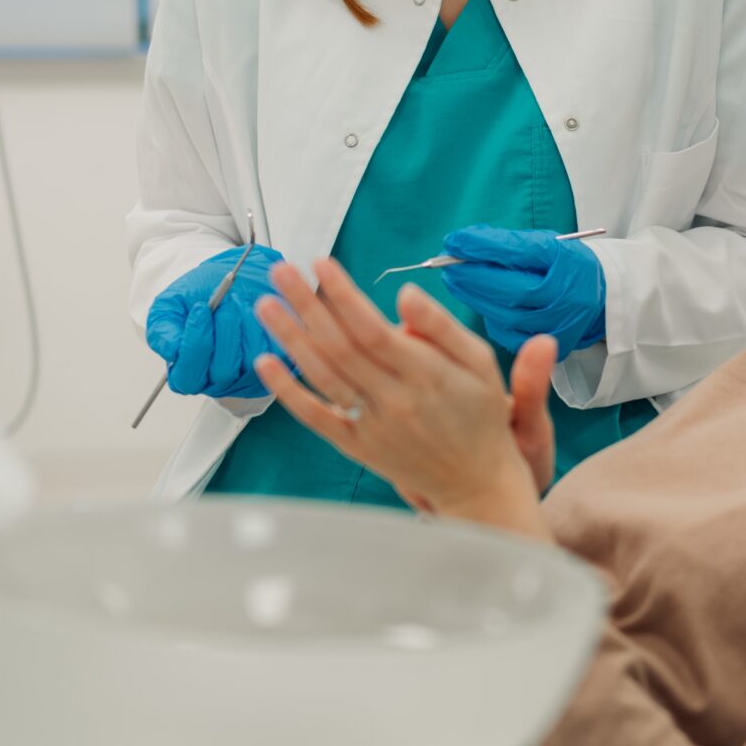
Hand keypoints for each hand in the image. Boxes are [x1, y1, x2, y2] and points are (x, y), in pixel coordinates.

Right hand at [143, 245, 284, 397]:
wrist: (237, 276)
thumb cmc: (203, 293)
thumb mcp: (173, 303)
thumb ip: (163, 326)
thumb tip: (170, 350)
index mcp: (188, 371)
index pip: (188, 376)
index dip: (195, 343)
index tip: (200, 309)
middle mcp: (218, 379)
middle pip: (222, 371)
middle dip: (223, 331)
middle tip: (225, 301)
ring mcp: (248, 373)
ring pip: (250, 360)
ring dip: (245, 325)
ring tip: (241, 299)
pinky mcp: (277, 361)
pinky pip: (276, 350)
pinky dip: (268, 325)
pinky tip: (262, 306)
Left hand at [250, 259, 552, 533]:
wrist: (475, 482)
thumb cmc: (480, 413)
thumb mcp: (480, 362)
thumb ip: (442, 327)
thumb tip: (406, 293)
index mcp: (426, 375)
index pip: (373, 329)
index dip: (343, 295)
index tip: (321, 264)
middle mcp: (394, 400)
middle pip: (340, 347)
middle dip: (307, 306)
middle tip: (281, 272)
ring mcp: (371, 426)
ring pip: (323, 376)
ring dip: (291, 339)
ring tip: (267, 305)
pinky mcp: (356, 447)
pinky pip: (316, 418)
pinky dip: (288, 392)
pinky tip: (266, 364)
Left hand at [436, 225, 607, 353]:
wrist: (599, 298)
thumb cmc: (564, 264)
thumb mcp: (545, 244)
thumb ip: (507, 244)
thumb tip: (463, 242)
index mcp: (566, 264)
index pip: (518, 254)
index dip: (482, 248)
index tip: (454, 241)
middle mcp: (564, 297)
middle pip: (511, 290)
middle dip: (473, 277)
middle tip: (446, 266)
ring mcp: (557, 325)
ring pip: (506, 315)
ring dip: (475, 298)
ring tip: (455, 281)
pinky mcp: (549, 345)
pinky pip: (509, 333)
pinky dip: (490, 317)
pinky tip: (479, 303)